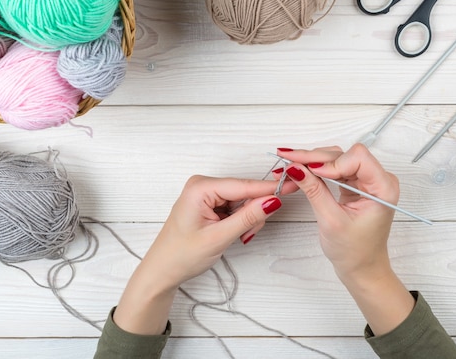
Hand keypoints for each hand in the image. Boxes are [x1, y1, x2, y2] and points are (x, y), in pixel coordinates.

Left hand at [113, 175, 294, 334]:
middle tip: (247, 234)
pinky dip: (239, 221)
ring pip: (242, 201)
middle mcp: (203, 185)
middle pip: (245, 192)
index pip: (243, 185)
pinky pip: (235, 207)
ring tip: (236, 237)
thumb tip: (272, 200)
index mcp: (200, 188)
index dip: (269, 188)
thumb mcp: (219, 237)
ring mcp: (206, 194)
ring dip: (246, 220)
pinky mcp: (209, 203)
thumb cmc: (181, 255)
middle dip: (252, 213)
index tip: (292, 185)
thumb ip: (248, 217)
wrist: (162, 271)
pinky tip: (232, 233)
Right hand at [276, 144, 414, 334]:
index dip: (331, 162)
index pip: (357, 157)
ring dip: (311, 162)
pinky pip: (334, 168)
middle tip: (286, 160)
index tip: (310, 172)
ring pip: (335, 158)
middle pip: (343, 154)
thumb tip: (294, 168)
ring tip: (288, 166)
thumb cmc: (355, 252)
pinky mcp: (355, 183)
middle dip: (314, 158)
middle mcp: (377, 179)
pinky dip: (315, 170)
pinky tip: (298, 171)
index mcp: (383, 188)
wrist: (362, 268)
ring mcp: (366, 180)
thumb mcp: (331, 221)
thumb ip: (314, 191)